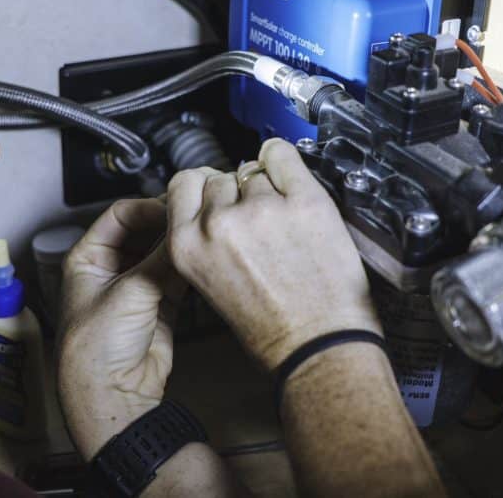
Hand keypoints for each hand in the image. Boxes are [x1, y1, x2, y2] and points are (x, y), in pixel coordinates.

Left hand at [56, 198, 183, 459]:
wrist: (114, 394)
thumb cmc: (98, 346)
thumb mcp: (129, 292)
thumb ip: (160, 257)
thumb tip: (185, 226)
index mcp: (88, 257)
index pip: (121, 216)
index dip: (149, 209)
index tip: (177, 208)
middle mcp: (110, 267)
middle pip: (145, 232)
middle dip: (169, 225)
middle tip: (196, 217)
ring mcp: (136, 285)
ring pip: (162, 253)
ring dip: (180, 246)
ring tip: (204, 234)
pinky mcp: (158, 304)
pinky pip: (176, 275)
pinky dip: (189, 266)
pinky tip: (203, 258)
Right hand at [166, 138, 379, 371]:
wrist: (318, 345)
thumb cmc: (269, 327)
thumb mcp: (208, 283)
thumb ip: (204, 239)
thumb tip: (215, 199)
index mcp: (188, 246)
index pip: (183, 183)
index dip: (202, 185)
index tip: (217, 192)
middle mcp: (219, 224)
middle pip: (219, 177)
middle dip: (236, 193)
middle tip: (257, 221)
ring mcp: (262, 210)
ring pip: (253, 172)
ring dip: (265, 187)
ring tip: (281, 221)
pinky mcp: (303, 202)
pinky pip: (283, 156)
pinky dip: (283, 160)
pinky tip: (289, 178)